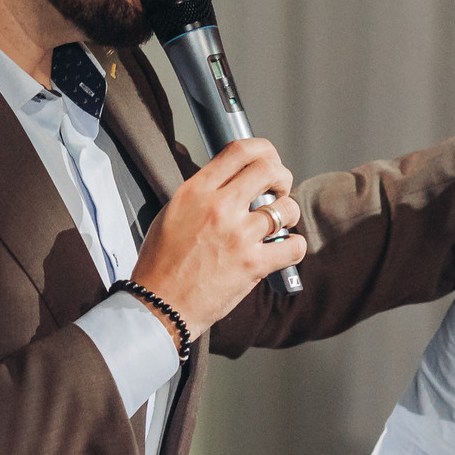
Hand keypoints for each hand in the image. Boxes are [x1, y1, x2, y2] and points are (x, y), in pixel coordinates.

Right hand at [130, 137, 306, 329]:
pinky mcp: (253, 265)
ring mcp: (238, 236)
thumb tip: (231, 181)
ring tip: (279, 223)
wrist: (160, 305)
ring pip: (286, 207)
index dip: (264, 149)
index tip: (270, 159)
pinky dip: (294, 246)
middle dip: (282, 177)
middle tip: (279, 190)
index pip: (239, 150)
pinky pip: (293, 245)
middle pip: (269, 169)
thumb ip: (202, 193)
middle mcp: (218, 207)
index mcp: (195, 191)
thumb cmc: (162, 263)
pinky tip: (284, 248)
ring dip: (289, 213)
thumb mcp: (172, 213)